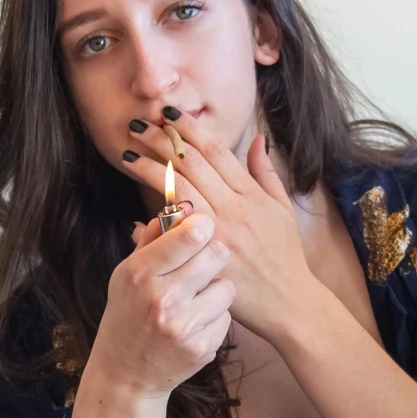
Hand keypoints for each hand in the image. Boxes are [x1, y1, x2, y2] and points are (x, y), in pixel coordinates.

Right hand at [89, 208, 235, 400]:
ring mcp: (183, 326)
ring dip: (216, 290)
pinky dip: (215, 318)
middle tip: (203, 266)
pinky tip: (195, 324)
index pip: (190, 234)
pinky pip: (226, 317)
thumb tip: (180, 206)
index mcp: (141, 273)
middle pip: (217, 254)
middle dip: (213, 256)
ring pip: (227, 287)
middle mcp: (162, 298)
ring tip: (196, 300)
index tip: (202, 229)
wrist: (126, 374)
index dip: (203, 226)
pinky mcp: (201, 348)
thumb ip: (153, 241)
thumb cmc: (128, 315)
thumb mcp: (127, 274)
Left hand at [118, 122, 314, 338]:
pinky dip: (156, 209)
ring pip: (178, 190)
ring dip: (150, 167)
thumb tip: (257, 139)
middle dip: (162, 140)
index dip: (190, 128)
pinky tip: (138, 197)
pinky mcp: (204, 258)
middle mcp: (234, 209)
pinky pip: (175, 229)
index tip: (168, 114)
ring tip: (128, 152)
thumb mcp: (282, 209)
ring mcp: (217, 233)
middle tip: (137, 125)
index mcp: (251, 194)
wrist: (288, 303)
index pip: (216, 150)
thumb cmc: (285, 256)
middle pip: (192, 164)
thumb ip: (266, 173)